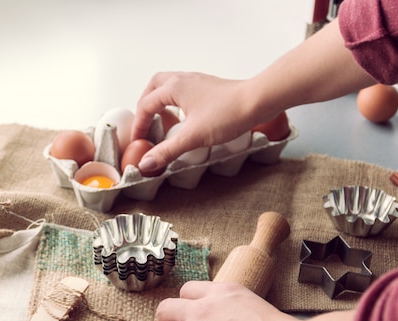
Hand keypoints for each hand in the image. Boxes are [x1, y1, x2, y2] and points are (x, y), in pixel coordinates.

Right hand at [130, 72, 259, 175]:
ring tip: (161, 118)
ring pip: (169, 85)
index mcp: (174, 87)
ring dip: (160, 100)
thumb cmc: (228, 113)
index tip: (139, 141)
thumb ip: (167, 151)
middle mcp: (183, 79)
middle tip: (144, 123)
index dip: (139, 125)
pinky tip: (184, 116)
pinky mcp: (209, 87)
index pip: (146, 105)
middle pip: (154, 87)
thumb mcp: (192, 137)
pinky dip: (175, 100)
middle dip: (145, 105)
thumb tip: (146, 164)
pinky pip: (184, 89)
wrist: (258, 100)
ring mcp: (197, 81)